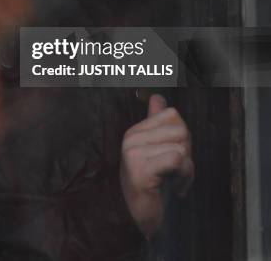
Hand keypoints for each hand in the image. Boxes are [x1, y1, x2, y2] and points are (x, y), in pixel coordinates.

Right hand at [120, 94, 193, 237]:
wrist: (140, 220)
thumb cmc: (154, 187)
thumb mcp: (156, 151)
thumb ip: (156, 123)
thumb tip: (158, 97)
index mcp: (135, 131)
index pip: (172, 114)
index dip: (181, 137)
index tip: (172, 157)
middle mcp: (130, 138)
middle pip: (180, 129)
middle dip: (186, 153)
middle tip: (174, 172)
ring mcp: (133, 153)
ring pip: (181, 145)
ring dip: (186, 168)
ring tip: (173, 180)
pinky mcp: (140, 170)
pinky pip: (177, 159)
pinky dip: (184, 176)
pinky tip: (174, 187)